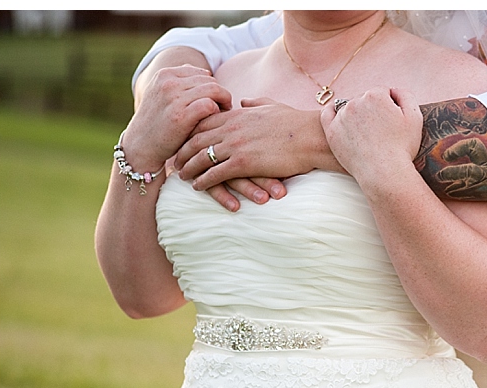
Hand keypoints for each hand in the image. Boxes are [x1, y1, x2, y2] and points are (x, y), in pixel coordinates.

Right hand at [121, 65, 231, 171]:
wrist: (141, 146)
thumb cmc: (158, 122)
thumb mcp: (163, 95)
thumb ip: (181, 81)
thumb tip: (206, 72)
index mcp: (165, 74)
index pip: (202, 73)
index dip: (213, 87)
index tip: (216, 101)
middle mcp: (168, 82)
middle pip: (210, 81)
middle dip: (221, 95)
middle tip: (225, 110)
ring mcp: (174, 98)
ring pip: (213, 90)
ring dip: (223, 102)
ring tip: (223, 115)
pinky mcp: (180, 116)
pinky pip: (209, 105)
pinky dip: (217, 112)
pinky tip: (216, 121)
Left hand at [175, 98, 334, 210]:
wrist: (312, 136)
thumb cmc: (297, 123)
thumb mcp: (272, 105)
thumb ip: (255, 103)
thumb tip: (245, 100)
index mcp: (237, 114)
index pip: (204, 121)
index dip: (189, 132)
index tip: (182, 140)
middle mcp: (231, 128)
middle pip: (196, 139)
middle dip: (182, 151)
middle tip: (174, 161)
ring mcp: (235, 145)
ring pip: (201, 157)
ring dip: (189, 168)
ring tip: (181, 176)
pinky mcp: (243, 163)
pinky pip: (215, 173)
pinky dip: (203, 181)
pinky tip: (197, 187)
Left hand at [320, 87, 422, 187]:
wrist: (384, 173)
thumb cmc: (402, 148)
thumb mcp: (415, 117)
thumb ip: (405, 95)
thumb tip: (392, 91)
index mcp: (376, 95)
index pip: (383, 93)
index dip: (390, 106)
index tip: (393, 120)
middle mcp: (356, 102)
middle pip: (365, 99)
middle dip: (373, 110)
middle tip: (381, 130)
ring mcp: (341, 117)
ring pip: (349, 107)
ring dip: (357, 115)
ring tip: (367, 133)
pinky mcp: (332, 131)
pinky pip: (327, 114)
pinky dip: (333, 113)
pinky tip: (340, 117)